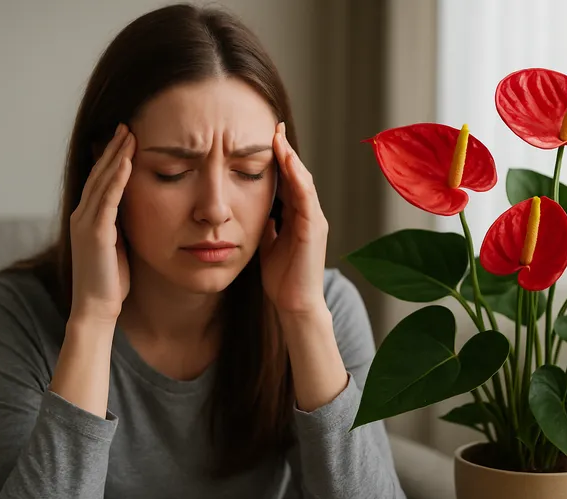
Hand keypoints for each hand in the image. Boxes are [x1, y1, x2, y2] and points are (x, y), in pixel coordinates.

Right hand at [69, 123, 134, 322]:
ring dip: (115, 156)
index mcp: (89, 218)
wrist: (97, 307)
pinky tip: (126, 162)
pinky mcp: (96, 232)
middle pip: (99, 174)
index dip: (112, 158)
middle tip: (127, 125)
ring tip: (128, 134)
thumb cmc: (111, 280)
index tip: (127, 138)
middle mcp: (82, 215)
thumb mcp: (118, 245)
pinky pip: (107, 199)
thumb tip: (136, 211)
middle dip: (113, 149)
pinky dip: (116, 179)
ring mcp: (87, 223)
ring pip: (102, 181)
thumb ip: (121, 225)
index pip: (101, 180)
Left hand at [260, 122, 328, 314]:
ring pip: (304, 182)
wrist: (295, 304)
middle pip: (297, 174)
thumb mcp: (268, 243)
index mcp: (297, 216)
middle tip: (274, 126)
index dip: (278, 159)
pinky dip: (298, 179)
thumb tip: (252, 207)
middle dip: (285, 150)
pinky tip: (289, 164)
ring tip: (278, 138)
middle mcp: (309, 214)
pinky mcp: (314, 230)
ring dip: (291, 159)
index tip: (266, 137)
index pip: (288, 180)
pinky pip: (306, 199)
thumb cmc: (282, 278)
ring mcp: (314, 221)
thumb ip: (265, 224)